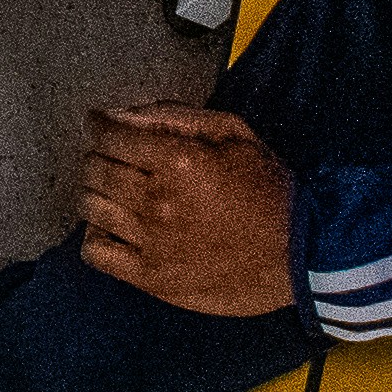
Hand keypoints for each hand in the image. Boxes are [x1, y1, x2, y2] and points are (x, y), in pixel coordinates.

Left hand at [79, 102, 297, 315]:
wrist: (301, 255)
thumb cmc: (269, 189)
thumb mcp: (231, 134)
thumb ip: (173, 116)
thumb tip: (121, 113)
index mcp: (177, 161)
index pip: (108, 135)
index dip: (98, 125)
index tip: (99, 125)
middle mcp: (158, 202)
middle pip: (93, 169)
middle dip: (97, 156)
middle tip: (112, 157)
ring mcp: (153, 243)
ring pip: (90, 207)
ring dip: (96, 192)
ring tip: (114, 192)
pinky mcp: (153, 279)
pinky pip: (96, 253)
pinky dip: (96, 236)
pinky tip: (115, 228)